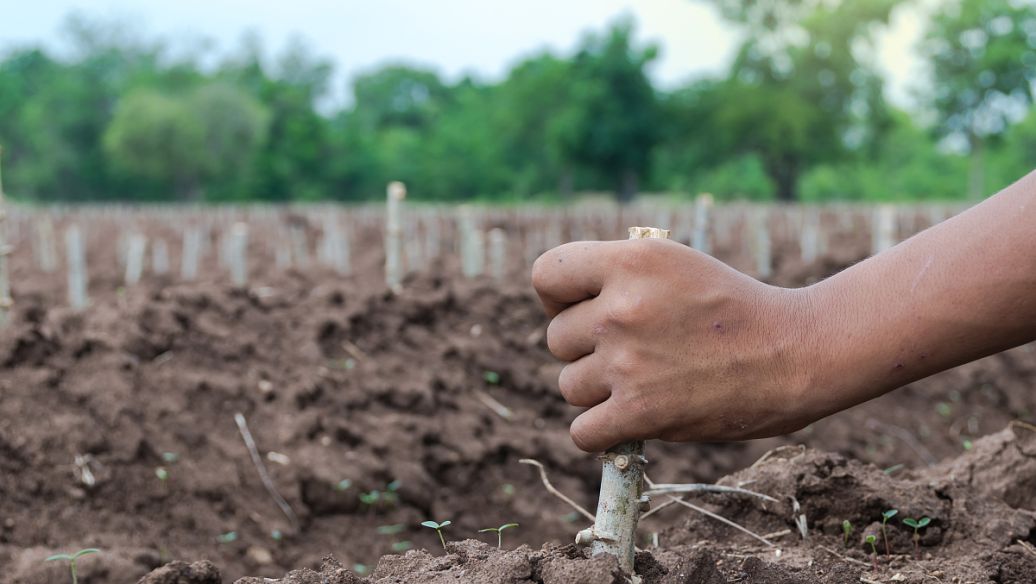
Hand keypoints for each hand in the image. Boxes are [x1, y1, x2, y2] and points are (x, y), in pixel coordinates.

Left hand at [532, 238, 819, 451]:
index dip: (557, 297)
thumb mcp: (675, 263)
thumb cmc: (732, 308)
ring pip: (569, 386)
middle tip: (633, 352)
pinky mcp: (639, 411)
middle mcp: (621, 308)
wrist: (796, 353)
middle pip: (556, 339)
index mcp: (631, 261)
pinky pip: (583, 432)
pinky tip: (628, 420)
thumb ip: (617, 276)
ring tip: (645, 381)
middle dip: (585, 349)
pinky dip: (601, 433)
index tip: (583, 309)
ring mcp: (627, 361)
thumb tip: (561, 307)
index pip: (546, 275)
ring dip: (598, 391)